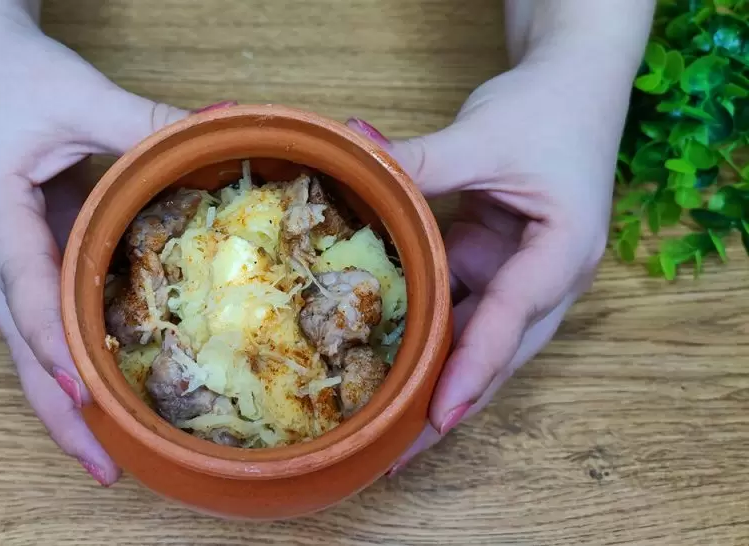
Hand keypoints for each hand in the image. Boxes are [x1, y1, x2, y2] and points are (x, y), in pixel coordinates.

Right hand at [0, 16, 193, 484]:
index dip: (54, 343)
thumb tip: (216, 134)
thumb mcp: (77, 94)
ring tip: (109, 457)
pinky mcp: (34, 260)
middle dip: (59, 413)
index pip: (24, 289)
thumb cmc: (14, 78)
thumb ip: (140, 121)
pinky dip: (77, 365)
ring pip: (32, 349)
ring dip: (67, 404)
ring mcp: (13, 264)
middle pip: (21, 348)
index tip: (85, 395)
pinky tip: (112, 396)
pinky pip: (53, 323)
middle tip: (105, 468)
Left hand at [349, 55, 633, 473]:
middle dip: (450, 402)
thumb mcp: (484, 134)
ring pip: (476, 340)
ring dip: (434, 378)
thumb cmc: (548, 108)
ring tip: (385, 426)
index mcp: (565, 252)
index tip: (437, 416)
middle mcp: (546, 278)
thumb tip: (353, 159)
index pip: (513, 316)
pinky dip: (425, 334)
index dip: (473, 367)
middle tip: (396, 452)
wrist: (573, 84)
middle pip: (498, 353)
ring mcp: (518, 276)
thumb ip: (421, 160)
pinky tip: (385, 360)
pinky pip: (458, 310)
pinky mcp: (493, 266)